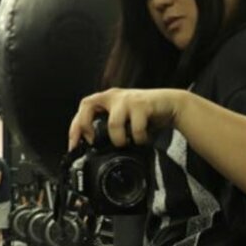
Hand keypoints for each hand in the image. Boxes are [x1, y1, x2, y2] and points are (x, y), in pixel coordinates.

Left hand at [68, 87, 185, 150]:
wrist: (171, 105)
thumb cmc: (146, 115)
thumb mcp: (125, 120)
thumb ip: (111, 129)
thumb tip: (96, 148)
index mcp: (107, 99)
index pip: (83, 107)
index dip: (76, 126)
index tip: (74, 144)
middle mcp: (114, 96)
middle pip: (88, 106)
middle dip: (85, 126)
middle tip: (91, 142)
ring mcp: (127, 99)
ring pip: (113, 124)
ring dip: (119, 140)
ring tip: (127, 143)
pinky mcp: (142, 105)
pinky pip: (136, 129)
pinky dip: (139, 139)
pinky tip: (143, 140)